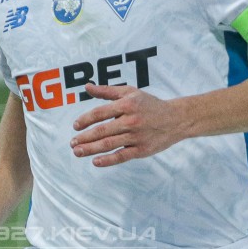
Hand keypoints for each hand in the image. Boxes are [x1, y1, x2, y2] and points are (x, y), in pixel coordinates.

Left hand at [69, 84, 185, 166]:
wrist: (176, 119)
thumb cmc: (149, 104)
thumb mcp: (130, 92)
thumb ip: (107, 90)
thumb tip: (86, 86)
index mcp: (127, 104)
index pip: (101, 112)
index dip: (85, 119)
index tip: (75, 126)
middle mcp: (132, 120)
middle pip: (102, 130)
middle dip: (85, 137)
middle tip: (72, 143)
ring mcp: (137, 136)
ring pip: (109, 144)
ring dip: (91, 149)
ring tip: (77, 152)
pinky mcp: (142, 150)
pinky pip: (122, 156)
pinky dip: (108, 160)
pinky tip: (95, 162)